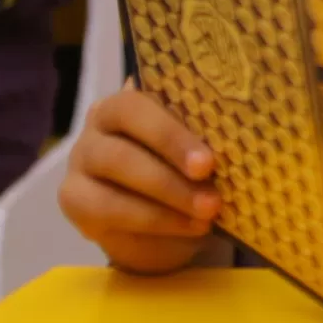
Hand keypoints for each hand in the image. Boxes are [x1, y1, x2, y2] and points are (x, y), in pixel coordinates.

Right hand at [60, 83, 220, 273]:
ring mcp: (82, 157)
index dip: (174, 124)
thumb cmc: (193, 174)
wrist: (168, 229)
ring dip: (167, 189)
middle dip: (172, 147)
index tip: (208, 156)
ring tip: (209, 209)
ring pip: (117, 163)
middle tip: (208, 172)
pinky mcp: (74, 197)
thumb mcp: (206, 151)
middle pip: (126, 120)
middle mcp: (101, 120)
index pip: (145, 94)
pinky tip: (191, 226)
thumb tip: (248, 126)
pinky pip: (109, 206)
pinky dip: (155, 219)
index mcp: (139, 96)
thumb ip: (212, 132)